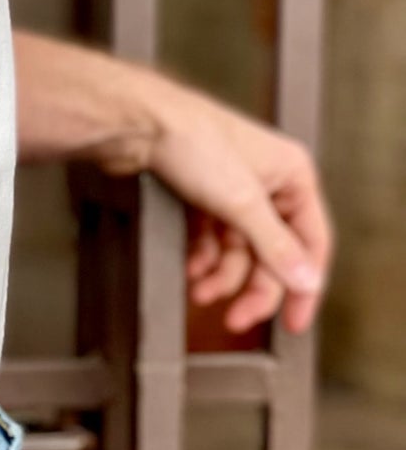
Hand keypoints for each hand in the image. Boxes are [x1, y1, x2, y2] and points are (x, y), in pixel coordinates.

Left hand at [132, 73, 333, 334]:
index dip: (304, 285)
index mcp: (292, 176)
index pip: (311, 243)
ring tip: (201, 291)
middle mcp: (268, 183)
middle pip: (271, 253)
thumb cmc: (192, 140)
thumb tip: (305, 279)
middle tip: (236, 319)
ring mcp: (234, 191)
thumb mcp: (241, 203)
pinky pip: (211, 241)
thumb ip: (275, 246)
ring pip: (238, 252)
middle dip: (252, 288)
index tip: (294, 322)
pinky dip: (201, 259)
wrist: (139, 126)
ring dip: (221, 276)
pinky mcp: (203, 197)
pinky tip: (190, 268)